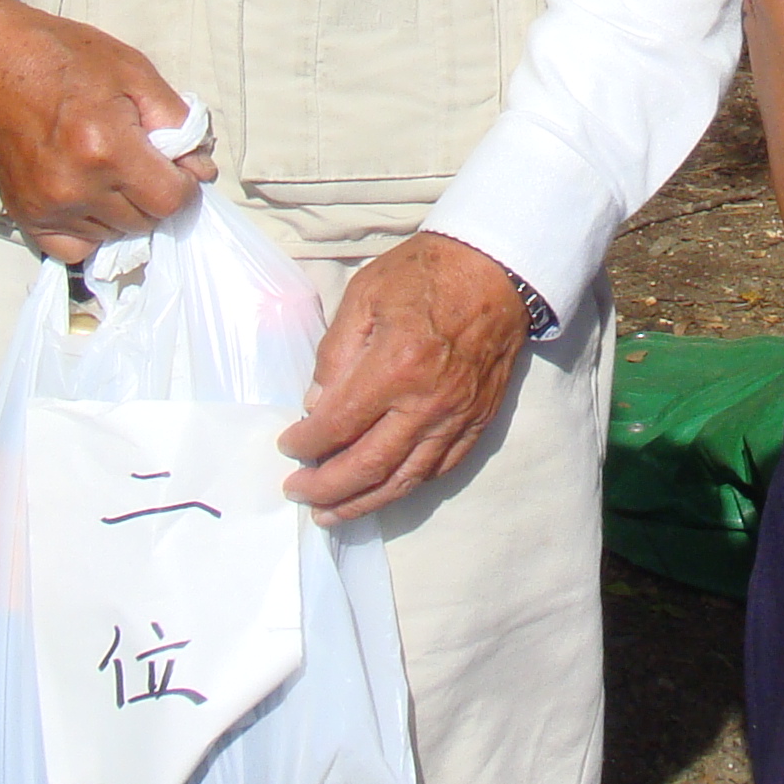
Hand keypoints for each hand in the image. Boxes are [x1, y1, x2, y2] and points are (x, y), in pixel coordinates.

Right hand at [0, 0, 207, 266]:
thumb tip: (201, 171)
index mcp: (108, 149)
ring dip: (126, 212)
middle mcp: (76, 188)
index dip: (185, 184)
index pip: (171, 200)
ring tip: (114, 173)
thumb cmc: (70, 59)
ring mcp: (47, 207)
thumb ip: (177, 123)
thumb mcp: (136, 73)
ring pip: (115, 235)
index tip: (176, 163)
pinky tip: (92, 199)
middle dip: (156, 195)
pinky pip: (74, 249)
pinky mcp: (25, 216)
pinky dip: (92, 231)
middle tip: (144, 162)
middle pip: (145, 222)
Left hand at [278, 234, 529, 524]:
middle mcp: (426, 403)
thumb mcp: (364, 295)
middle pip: (368, 466)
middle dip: (325, 488)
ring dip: (363, 502)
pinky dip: (406, 485)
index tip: (287, 446)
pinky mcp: (478, 421)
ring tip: (331, 513)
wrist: (496, 270)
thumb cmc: (424, 274)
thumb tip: (316, 405)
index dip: (305, 443)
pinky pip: (439, 468)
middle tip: (297, 493)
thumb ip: (335, 352)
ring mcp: (456, 417)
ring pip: (404, 479)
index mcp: (394, 367)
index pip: (338, 425)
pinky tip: (383, 489)